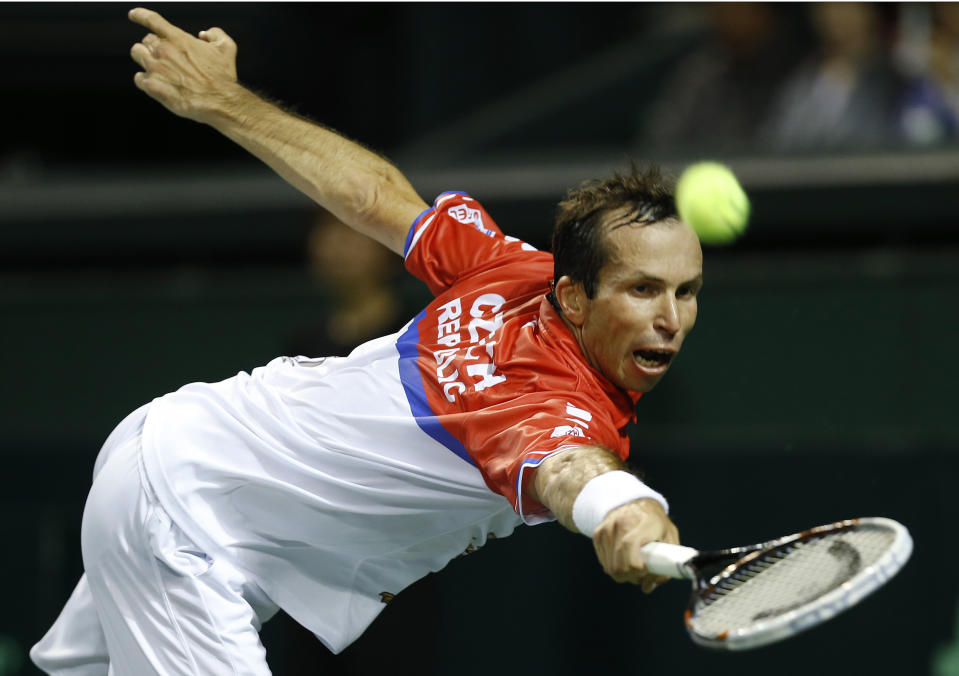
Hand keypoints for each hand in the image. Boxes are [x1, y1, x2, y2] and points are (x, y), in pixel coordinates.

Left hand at [128, 7, 241, 122]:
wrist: (219, 101)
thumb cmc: (223, 76)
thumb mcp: (227, 48)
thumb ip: (215, 34)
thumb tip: (204, 34)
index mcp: (178, 38)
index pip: (152, 20)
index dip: (140, 15)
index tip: (133, 15)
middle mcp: (163, 50)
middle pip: (145, 40)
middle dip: (152, 46)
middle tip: (162, 56)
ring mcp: (155, 68)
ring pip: (137, 54)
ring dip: (144, 59)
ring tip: (156, 68)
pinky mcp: (153, 86)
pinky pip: (138, 78)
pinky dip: (144, 80)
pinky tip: (155, 84)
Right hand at [591, 498, 679, 592]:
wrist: (633, 500)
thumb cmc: (655, 522)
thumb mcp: (669, 536)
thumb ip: (666, 562)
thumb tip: (647, 586)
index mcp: (645, 522)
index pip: (630, 545)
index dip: (636, 566)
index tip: (645, 572)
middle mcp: (621, 523)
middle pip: (619, 564)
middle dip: (631, 576)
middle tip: (642, 574)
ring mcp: (607, 528)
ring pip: (610, 568)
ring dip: (623, 574)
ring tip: (634, 566)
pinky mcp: (598, 534)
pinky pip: (604, 563)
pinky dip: (614, 566)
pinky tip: (624, 559)